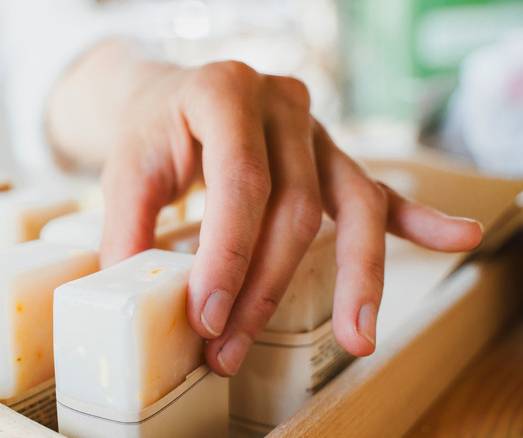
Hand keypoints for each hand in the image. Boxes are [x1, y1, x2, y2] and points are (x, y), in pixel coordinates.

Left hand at [96, 61, 482, 375]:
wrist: (174, 98)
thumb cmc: (153, 132)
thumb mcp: (127, 170)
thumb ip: (128, 229)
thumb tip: (132, 302)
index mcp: (223, 93)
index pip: (240, 182)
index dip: (228, 256)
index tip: (207, 317)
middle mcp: (280, 105)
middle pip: (292, 207)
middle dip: (264, 288)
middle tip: (230, 349)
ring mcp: (315, 130)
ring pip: (350, 202)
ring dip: (357, 275)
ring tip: (358, 336)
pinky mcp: (332, 156)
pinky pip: (380, 189)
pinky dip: (418, 220)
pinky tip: (458, 239)